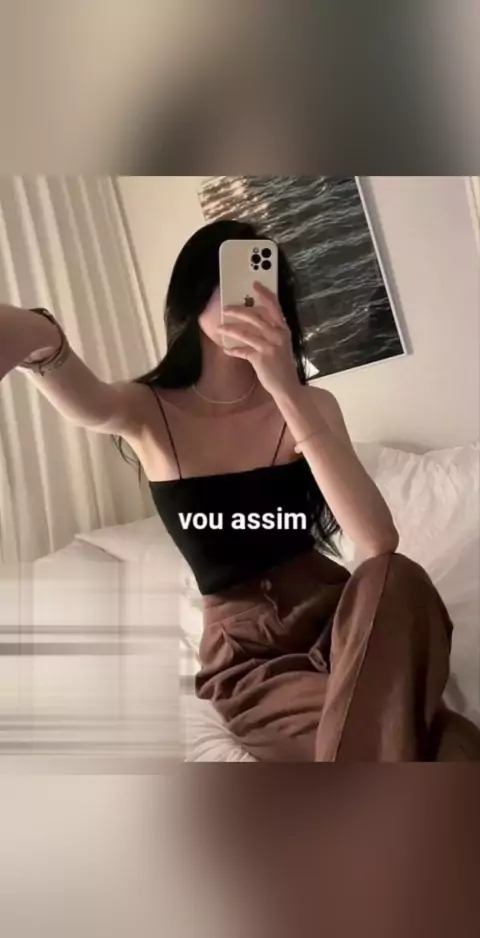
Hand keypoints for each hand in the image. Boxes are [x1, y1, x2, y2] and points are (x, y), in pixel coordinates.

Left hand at [217, 282, 300, 399]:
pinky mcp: (260, 358)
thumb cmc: (282, 365)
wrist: (287, 386)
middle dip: (238, 311)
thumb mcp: (281, 345)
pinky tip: (226, 349)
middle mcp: (278, 335)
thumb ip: (271, 332)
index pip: (274, 307)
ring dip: (230, 329)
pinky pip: (242, 350)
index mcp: (283, 330)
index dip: (264, 294)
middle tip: (226, 308)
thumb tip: (253, 321)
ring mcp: (269, 346)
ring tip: (220, 328)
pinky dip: (233, 350)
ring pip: (245, 332)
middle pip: (255, 317)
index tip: (255, 284)